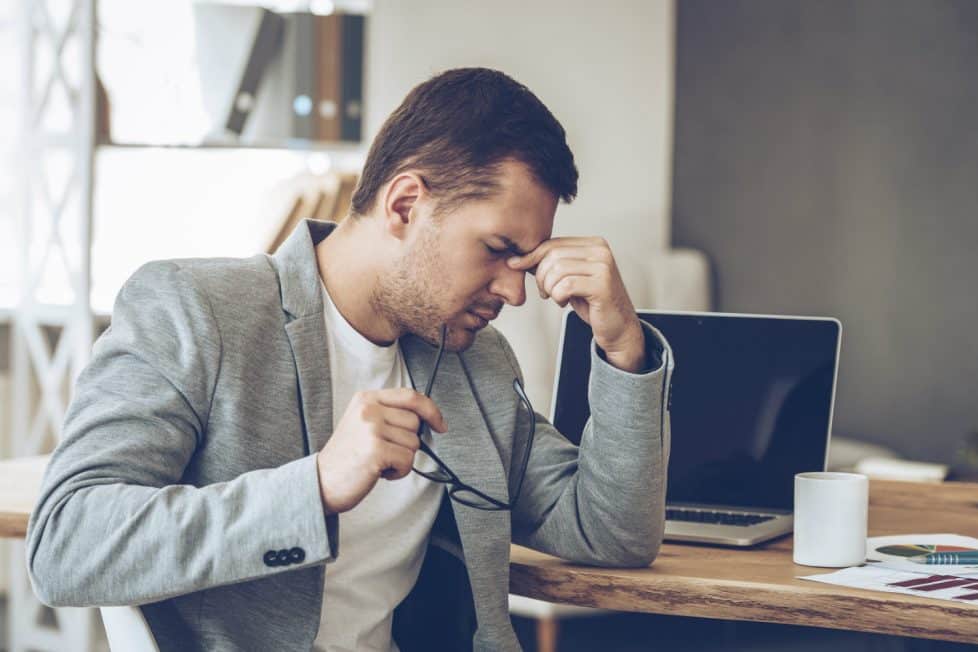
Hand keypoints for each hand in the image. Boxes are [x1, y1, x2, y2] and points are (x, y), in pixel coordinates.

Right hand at [316, 388, 446, 514]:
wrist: (321, 482)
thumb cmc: (347, 457)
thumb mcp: (363, 423)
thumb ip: (389, 414)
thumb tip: (426, 418)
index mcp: (366, 398)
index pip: (411, 396)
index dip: (431, 410)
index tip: (440, 424)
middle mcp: (368, 409)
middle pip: (415, 422)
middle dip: (406, 442)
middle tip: (384, 452)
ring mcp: (371, 428)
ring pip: (414, 443)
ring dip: (401, 459)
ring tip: (378, 462)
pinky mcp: (376, 449)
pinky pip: (408, 460)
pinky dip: (398, 471)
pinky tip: (379, 472)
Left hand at [508, 236, 645, 371]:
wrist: (618, 327)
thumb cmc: (593, 303)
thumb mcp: (571, 278)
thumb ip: (554, 264)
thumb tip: (521, 257)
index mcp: (594, 244)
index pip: (553, 243)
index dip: (531, 256)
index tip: (517, 265)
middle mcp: (601, 251)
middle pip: (552, 255)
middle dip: (540, 276)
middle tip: (544, 292)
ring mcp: (603, 267)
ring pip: (557, 270)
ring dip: (549, 288)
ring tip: (556, 297)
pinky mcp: (602, 285)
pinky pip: (565, 286)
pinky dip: (558, 296)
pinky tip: (564, 302)